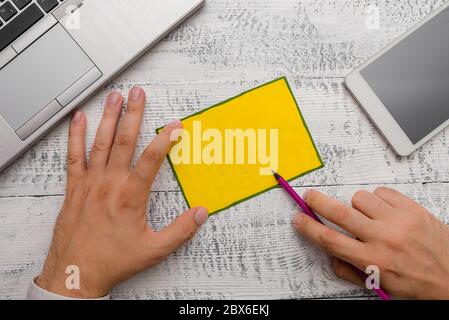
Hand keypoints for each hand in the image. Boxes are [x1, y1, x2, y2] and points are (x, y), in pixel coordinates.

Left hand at [36, 87, 208, 297]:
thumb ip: (180, 230)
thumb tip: (200, 213)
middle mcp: (110, 184)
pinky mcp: (74, 188)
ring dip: (109, 118)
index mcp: (131, 196)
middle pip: (124, 141)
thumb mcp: (154, 249)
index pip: (152, 158)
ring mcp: (90, 183)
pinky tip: (79, 119)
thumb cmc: (113, 261)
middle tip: (138, 93)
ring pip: (100, 143)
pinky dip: (75, 135)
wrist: (76, 273)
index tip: (175, 126)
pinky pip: (74, 156)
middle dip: (134, 114)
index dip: (166, 139)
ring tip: (115, 97)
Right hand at [293, 187, 448, 298]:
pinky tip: (383, 211)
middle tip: (310, 196)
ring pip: (360, 198)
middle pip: (339, 213)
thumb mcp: (379, 286)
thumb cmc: (417, 283)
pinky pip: (382, 192)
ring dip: (356, 205)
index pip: (330, 240)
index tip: (299, 219)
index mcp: (372, 261)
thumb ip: (350, 270)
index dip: (309, 227)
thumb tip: (329, 253)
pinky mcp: (412, 209)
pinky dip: (378, 199)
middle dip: (318, 202)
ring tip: (366, 216)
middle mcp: (383, 239)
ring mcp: (398, 221)